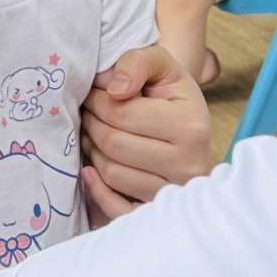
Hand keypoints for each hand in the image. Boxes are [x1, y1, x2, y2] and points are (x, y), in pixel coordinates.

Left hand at [80, 45, 211, 219]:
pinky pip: (118, 211)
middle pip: (114, 145)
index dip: (97, 101)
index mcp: (190, 126)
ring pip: (112, 174)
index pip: (122, 114)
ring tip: (93, 134)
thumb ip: (138, 63)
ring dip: (92, 152)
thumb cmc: (170, 94)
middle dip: (91, 124)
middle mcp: (188, 164)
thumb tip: (114, 90)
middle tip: (87, 113)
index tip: (92, 93)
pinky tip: (89, 170)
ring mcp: (175, 193)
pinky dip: (97, 191)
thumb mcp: (160, 65)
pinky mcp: (160, 213)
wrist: (189, 129)